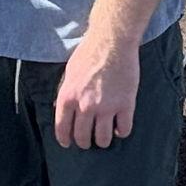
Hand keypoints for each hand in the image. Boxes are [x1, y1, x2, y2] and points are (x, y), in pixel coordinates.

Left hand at [54, 34, 139, 149]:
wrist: (111, 41)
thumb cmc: (88, 53)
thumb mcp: (69, 73)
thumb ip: (66, 93)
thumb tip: (60, 108)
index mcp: (68, 97)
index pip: (62, 128)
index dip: (65, 139)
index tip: (68, 143)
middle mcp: (85, 105)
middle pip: (83, 137)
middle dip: (84, 142)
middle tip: (88, 141)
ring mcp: (106, 107)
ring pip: (103, 138)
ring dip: (103, 141)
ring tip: (104, 136)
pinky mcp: (125, 105)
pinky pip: (124, 129)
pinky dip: (121, 132)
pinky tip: (119, 127)